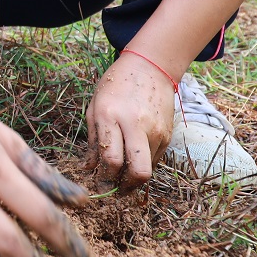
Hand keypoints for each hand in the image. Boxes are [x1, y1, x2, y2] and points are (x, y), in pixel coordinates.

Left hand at [85, 51, 175, 187]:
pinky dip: (143, 164)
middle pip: (138, 171)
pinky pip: (155, 160)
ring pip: (148, 169)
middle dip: (126, 187)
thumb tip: (89, 168)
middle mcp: (136, 125)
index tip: (100, 184)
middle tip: (115, 189)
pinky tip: (134, 157)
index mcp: (111, 116)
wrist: (150, 66)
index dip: (105, 178)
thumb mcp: (95, 106)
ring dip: (134, 178)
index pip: (111, 158)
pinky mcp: (168, 134)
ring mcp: (156, 130)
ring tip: (122, 175)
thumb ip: (93, 140)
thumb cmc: (116, 85)